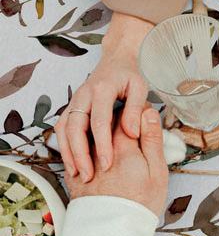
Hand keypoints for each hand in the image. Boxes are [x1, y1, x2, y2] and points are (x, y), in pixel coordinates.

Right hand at [56, 13, 152, 182]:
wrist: (116, 60)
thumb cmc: (130, 76)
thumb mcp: (140, 88)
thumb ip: (135, 109)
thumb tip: (131, 133)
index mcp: (102, 90)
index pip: (99, 121)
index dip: (102, 144)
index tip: (107, 164)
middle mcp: (83, 95)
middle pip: (76, 127)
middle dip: (80, 153)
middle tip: (88, 176)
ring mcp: (74, 101)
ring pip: (64, 129)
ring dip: (69, 152)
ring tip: (77, 175)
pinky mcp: (71, 107)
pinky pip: (62, 128)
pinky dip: (64, 146)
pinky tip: (72, 163)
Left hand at [66, 108, 168, 215]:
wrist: (113, 233)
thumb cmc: (140, 203)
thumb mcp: (157, 172)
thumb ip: (152, 140)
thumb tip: (149, 112)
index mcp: (122, 146)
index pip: (125, 114)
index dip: (135, 112)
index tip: (143, 118)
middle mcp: (99, 149)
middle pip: (105, 122)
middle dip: (118, 120)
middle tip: (131, 130)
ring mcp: (84, 161)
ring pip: (89, 136)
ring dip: (101, 134)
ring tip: (115, 145)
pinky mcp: (74, 175)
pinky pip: (75, 152)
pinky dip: (86, 149)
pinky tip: (97, 158)